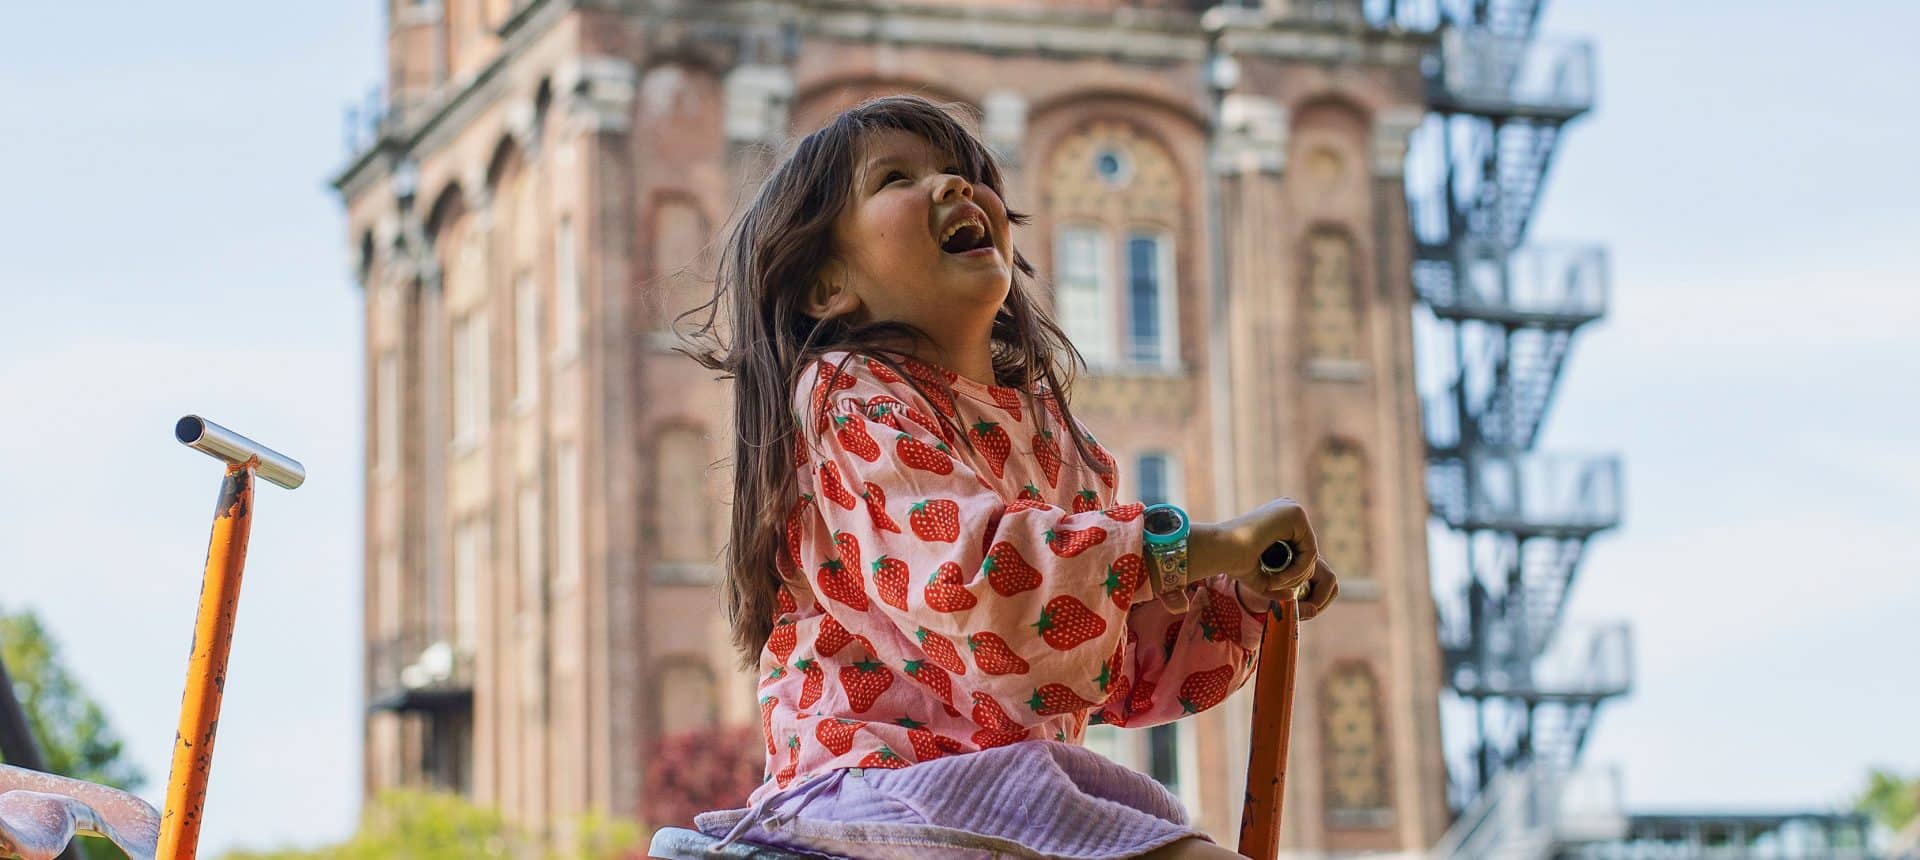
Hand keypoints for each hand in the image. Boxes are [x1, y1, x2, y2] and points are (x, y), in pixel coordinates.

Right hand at [1188, 497, 1334, 614]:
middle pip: (1308, 551)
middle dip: (1296, 576)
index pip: (1301, 550)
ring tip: (1274, 582)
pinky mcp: (1296, 515)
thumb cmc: (1233, 561)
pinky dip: (1298, 570)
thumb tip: (1293, 596)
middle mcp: (1289, 509)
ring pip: (1311, 553)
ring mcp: (1293, 509)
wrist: (1220, 549)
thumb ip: (1277, 584)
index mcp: (1281, 519)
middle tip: (1275, 585)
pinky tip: (1279, 577)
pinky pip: (1310, 551)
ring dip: (1296, 576)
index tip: (1274, 584)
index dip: (1292, 573)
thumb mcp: (1260, 574)